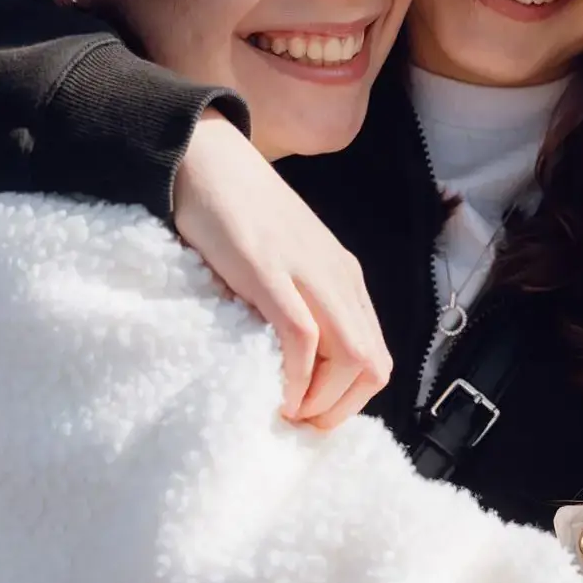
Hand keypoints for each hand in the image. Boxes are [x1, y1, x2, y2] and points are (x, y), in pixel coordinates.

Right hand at [172, 113, 390, 428]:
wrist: (206, 157)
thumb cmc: (238, 215)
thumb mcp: (284, 264)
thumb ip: (297, 304)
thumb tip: (295, 364)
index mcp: (345, 278)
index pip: (376, 355)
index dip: (350, 399)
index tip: (311, 415)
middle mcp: (339, 277)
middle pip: (374, 365)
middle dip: (340, 410)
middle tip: (299, 425)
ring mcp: (309, 273)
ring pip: (351, 358)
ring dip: (321, 401)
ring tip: (284, 412)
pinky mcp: (270, 271)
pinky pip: (303, 339)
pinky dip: (295, 378)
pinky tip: (274, 391)